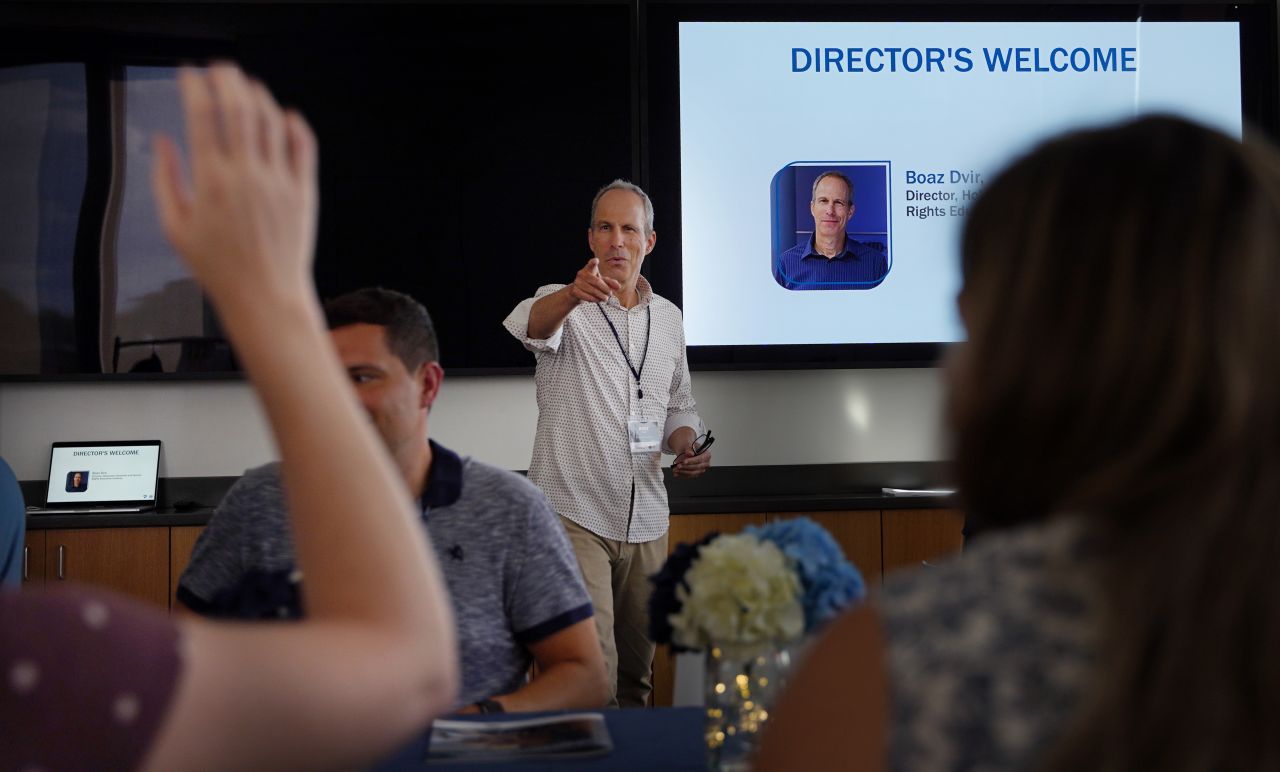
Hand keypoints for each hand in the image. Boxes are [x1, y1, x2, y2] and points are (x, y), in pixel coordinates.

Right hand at [152, 63, 318, 311]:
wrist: (265, 296)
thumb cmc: (220, 268)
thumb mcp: (176, 228)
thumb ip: (164, 180)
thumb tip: (161, 142)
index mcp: (210, 181)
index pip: (202, 115)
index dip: (194, 86)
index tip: (188, 74)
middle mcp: (246, 175)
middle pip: (239, 107)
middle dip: (227, 78)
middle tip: (218, 69)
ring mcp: (279, 181)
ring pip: (271, 120)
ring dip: (258, 95)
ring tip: (246, 88)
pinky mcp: (303, 191)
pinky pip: (303, 146)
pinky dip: (294, 124)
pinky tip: (285, 116)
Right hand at [568, 258, 620, 303]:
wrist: (577, 292)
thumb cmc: (591, 284)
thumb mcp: (602, 282)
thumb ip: (610, 283)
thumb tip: (618, 286)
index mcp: (589, 269)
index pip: (591, 264)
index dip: (593, 262)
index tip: (596, 261)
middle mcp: (582, 274)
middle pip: (596, 281)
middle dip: (605, 288)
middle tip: (610, 293)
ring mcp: (577, 282)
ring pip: (592, 290)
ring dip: (600, 295)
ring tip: (605, 298)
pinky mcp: (574, 290)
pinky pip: (586, 296)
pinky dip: (594, 299)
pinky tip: (598, 300)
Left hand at [672, 447, 710, 477]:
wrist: (685, 450)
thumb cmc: (689, 447)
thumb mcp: (688, 444)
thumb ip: (689, 448)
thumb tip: (690, 453)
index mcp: (707, 455)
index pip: (700, 459)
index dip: (692, 461)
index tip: (684, 461)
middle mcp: (705, 463)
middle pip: (697, 467)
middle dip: (686, 467)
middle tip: (678, 466)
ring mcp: (701, 469)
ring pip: (693, 473)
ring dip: (683, 472)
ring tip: (675, 469)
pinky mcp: (696, 474)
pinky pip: (689, 476)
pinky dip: (682, 475)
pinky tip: (676, 473)